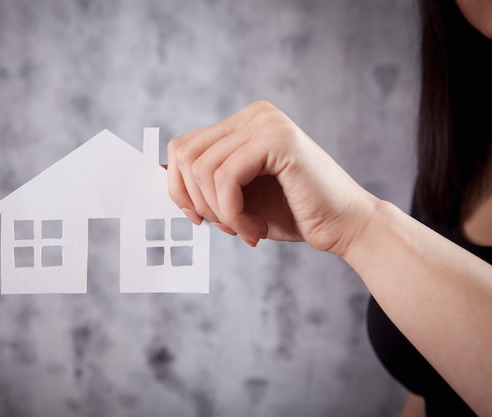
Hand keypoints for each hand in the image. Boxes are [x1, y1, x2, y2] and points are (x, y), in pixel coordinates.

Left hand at [167, 100, 377, 254]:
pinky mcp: (278, 139)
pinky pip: (225, 177)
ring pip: (201, 168)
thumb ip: (203, 183)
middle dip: (195, 201)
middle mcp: (254, 115)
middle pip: (184, 154)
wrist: (345, 227)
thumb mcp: (236, 197)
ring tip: (245, 229)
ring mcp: (266, 122)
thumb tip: (156, 174)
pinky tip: (254, 228)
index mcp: (242, 124)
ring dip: (218, 212)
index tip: (199, 219)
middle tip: (226, 227)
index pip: (182, 147)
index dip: (179, 188)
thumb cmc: (292, 214)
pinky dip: (231, 212)